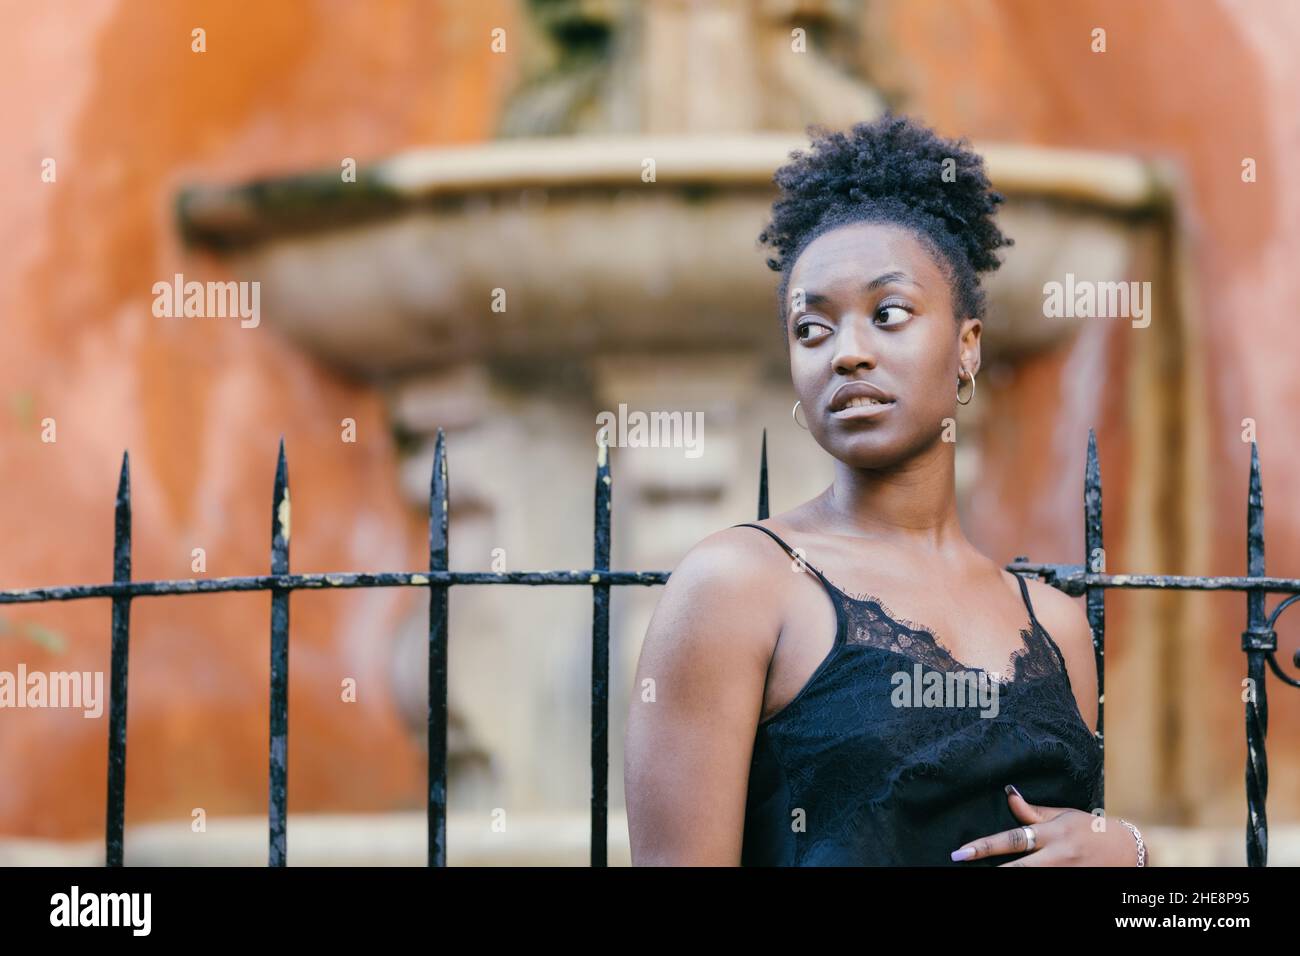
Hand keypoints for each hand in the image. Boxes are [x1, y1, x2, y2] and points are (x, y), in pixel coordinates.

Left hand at [949, 784, 1141, 865]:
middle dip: (992, 871)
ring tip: (985, 876)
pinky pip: (1047, 887)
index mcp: (1054, 834)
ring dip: (1010, 878)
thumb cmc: (1091, 829)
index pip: (1013, 839)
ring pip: (1031, 880)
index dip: (985, 846)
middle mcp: (1059, 856)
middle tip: (963, 865)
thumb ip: (1033, 812)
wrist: (1129, 851)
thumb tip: (1008, 794)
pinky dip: (1032, 884)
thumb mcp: (1063, 815)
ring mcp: (1067, 874)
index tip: (961, 852)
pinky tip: (1013, 881)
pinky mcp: (1073, 884)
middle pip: (1019, 868)